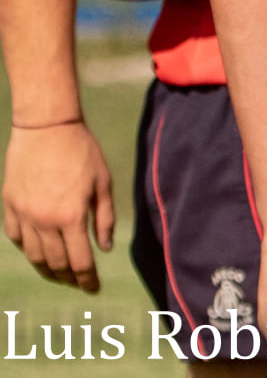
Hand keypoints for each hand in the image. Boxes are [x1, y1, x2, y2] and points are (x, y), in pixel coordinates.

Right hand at [2, 122, 113, 290]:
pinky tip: (38, 251)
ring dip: (47, 269)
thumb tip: (105, 247)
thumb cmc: (81, 151)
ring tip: (59, 274)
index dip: (87, 280)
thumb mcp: (102, 182)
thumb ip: (104, 218)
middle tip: (78, 284)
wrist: (46, 128)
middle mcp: (44, 221)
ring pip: (33, 255)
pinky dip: (28, 249)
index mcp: (71, 216)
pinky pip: (16, 238)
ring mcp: (23, 214)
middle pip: (55, 263)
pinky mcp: (10, 206)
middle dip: (69, 278)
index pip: (80, 261)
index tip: (94, 289)